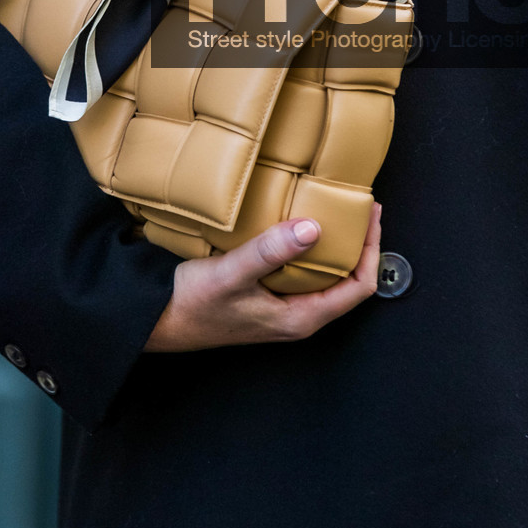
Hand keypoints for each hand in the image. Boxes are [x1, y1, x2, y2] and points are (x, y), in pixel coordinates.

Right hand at [142, 204, 381, 352]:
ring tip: (335, 210)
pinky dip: (309, 248)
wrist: (155, 321)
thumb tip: (313, 228)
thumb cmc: (190, 306)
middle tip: (359, 206)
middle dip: (358, 244)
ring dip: (334, 245)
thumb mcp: (231, 274)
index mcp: (300, 318)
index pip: (359, 287)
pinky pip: (302, 273)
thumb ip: (271, 252)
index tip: (371, 215)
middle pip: (348, 281)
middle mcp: (297, 317)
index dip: (372, 249)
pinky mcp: (267, 299)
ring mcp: (283, 309)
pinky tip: (298, 224)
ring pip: (325, 276)